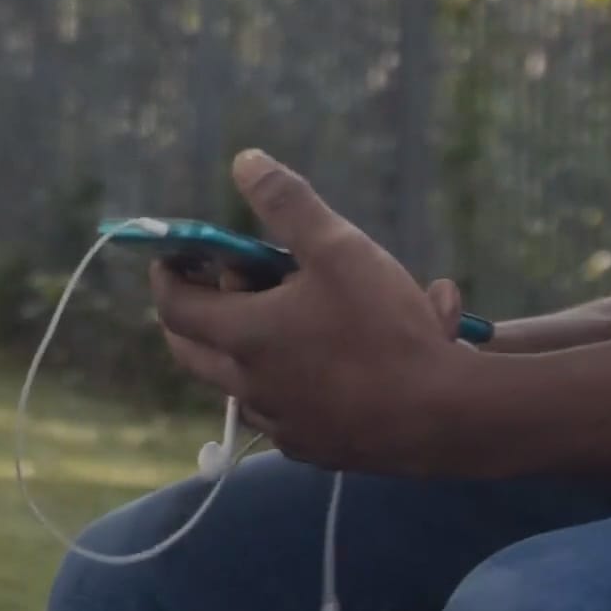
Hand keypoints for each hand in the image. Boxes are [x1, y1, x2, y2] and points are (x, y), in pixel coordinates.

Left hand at [152, 150, 480, 475]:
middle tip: (213, 288)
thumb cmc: (386, 327)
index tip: (171, 256)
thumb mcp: (339, 248)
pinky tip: (323, 365)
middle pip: (192, 352)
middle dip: (192, 316)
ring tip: (277, 320)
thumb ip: (288, 203)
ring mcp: (281, 424)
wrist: (443, 415)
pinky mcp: (312, 449)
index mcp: (245, 337)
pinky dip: (285, 385)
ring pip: (239, 384)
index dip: (167, 276)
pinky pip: (281, 413)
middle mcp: (250, 387)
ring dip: (243, 351)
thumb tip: (245, 162)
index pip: (175, 307)